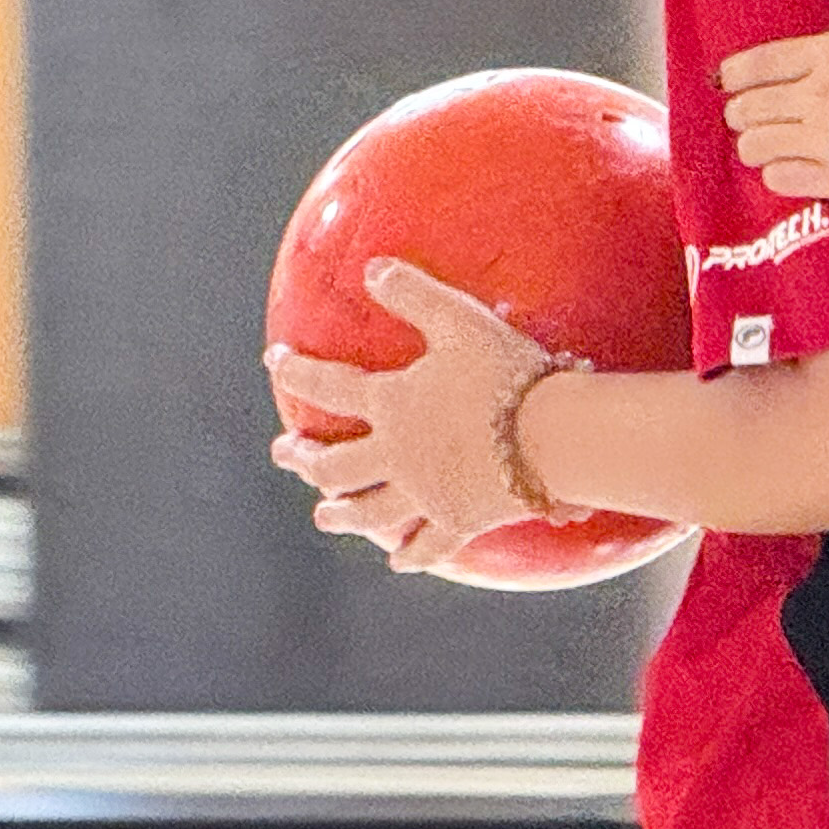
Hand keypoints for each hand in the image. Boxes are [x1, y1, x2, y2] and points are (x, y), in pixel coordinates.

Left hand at [265, 256, 571, 570]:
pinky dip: (413, 553)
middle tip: (284, 452)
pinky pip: (431, 544)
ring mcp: (426, 494)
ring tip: (323, 516)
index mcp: (393, 405)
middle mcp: (397, 455)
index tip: (274, 360)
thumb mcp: (461, 322)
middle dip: (304, 457)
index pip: (330, 386)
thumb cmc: (508, 374)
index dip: (297, 370)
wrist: (554, 437)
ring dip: (342, 514)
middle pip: (336, 463)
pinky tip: (399, 560)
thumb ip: (414, 293)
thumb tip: (371, 267)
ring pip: (370, 511)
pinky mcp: (461, 520)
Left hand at [717, 0, 828, 203]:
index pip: (761, 63)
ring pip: (759, 147)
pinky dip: (779, 175)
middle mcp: (818, 100)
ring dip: (756, 144)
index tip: (726, 79)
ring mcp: (827, 144)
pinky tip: (787, 171)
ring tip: (764, 143)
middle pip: (752, 108)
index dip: (737, 73)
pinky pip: (786, 182)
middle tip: (746, 112)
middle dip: (743, 110)